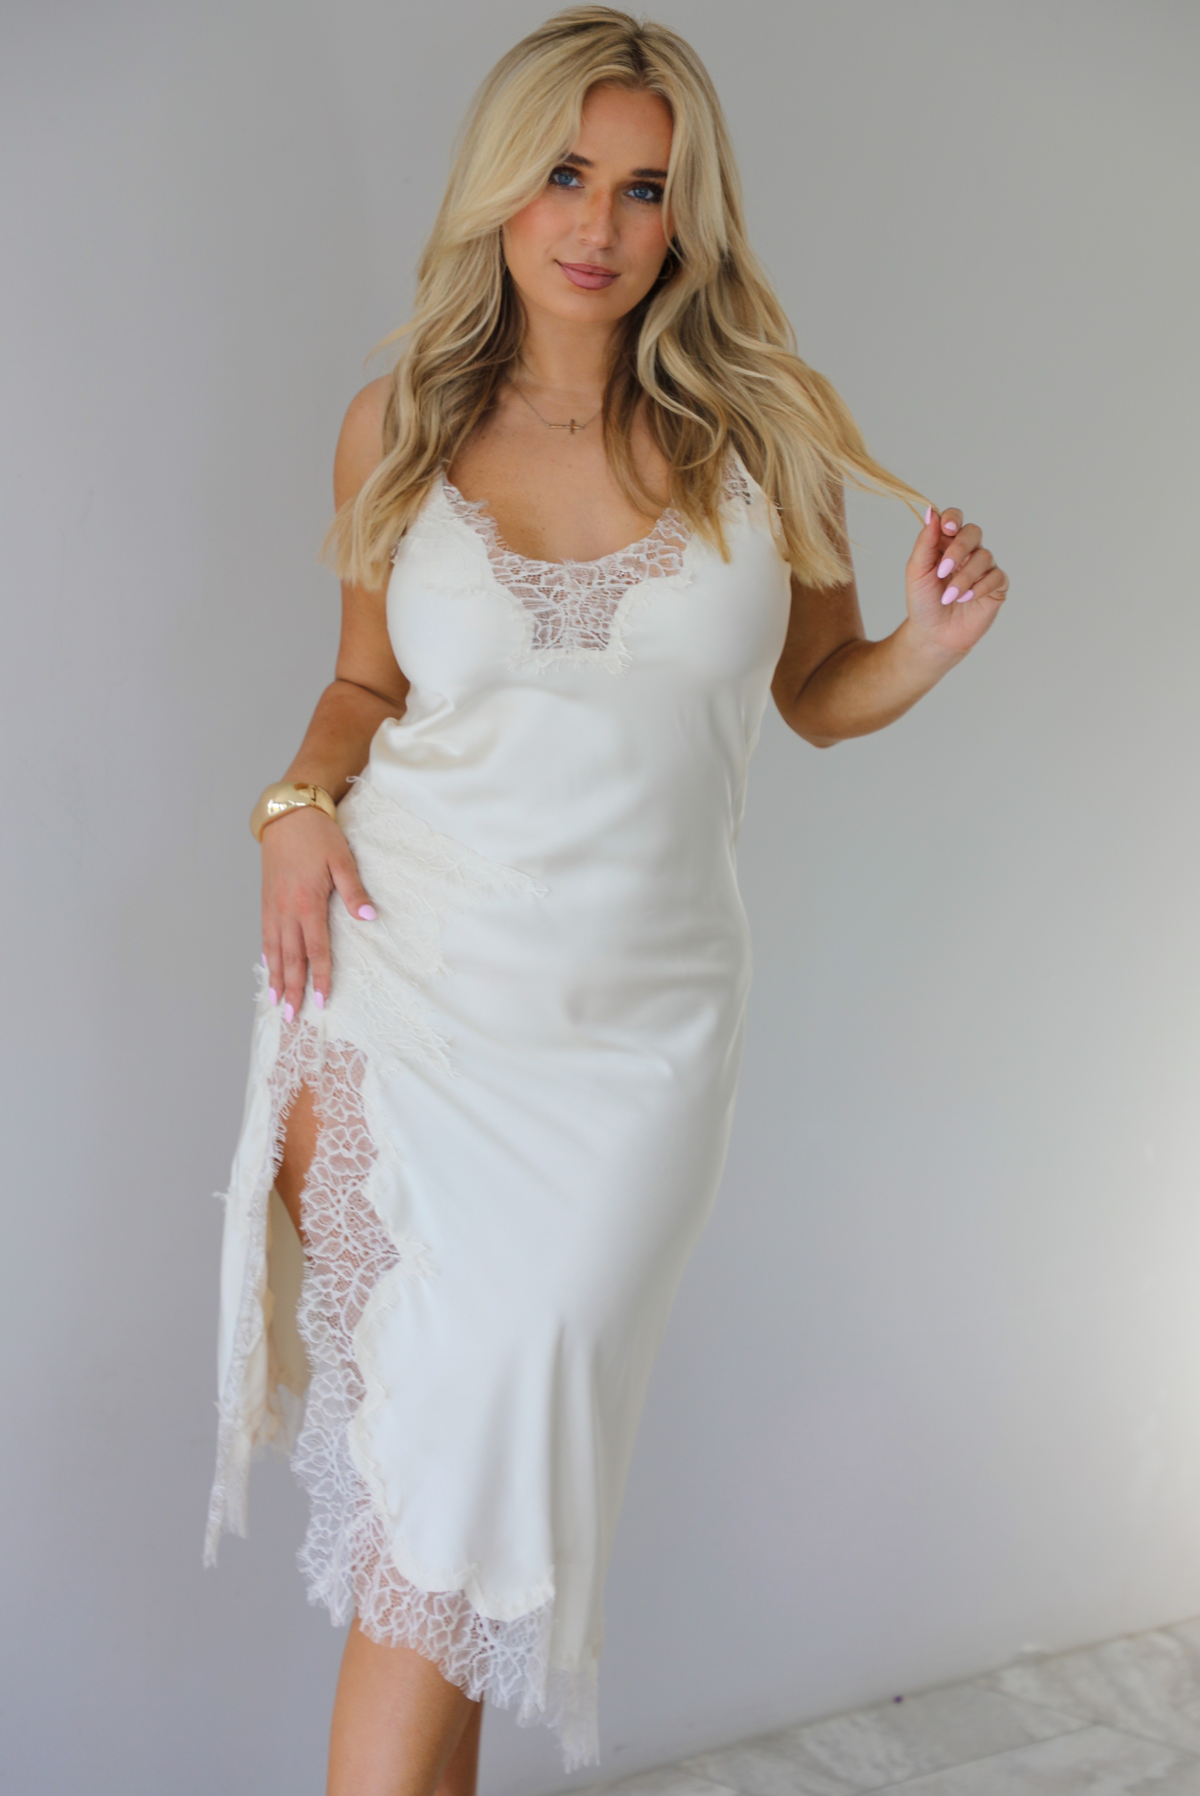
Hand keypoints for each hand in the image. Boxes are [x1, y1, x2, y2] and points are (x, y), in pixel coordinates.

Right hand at [260, 806, 375, 1018]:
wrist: (287, 813)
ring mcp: (273, 906)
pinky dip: (266, 956)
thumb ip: (354, 890)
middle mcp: (286, 910)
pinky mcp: (266, 899)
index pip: (316, 950)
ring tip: (275, 1003)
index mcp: (307, 903)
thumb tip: (370, 915)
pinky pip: (265, 935)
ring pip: (273, 950)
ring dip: (275, 979)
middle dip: (293, 990)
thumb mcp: (342, 859)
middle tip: (292, 1017)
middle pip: (290, 959)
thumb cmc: (318, 835)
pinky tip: (268, 969)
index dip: (320, 978)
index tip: (322, 1002)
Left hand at [904, 505, 1008, 658]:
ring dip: (965, 577)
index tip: (946, 527)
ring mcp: (983, 568)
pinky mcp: (996, 586)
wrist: (933, 634)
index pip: (954, 518)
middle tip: (943, 571)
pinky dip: (980, 587)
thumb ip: (925, 542)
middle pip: (973, 532)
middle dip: (959, 549)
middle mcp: (967, 551)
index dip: (953, 518)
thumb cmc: (923, 602)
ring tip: (950, 597)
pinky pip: (996, 577)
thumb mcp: (917, 571)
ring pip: (984, 556)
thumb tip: (931, 512)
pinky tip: (966, 599)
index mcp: (946, 543)